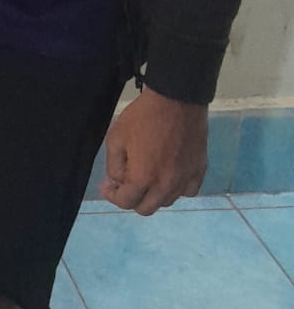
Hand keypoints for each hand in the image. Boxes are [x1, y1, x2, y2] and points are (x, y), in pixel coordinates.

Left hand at [99, 87, 208, 214]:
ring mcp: (186, 179)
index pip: (126, 202)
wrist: (177, 99)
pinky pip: (188, 191)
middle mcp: (166, 185)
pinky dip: (176, 188)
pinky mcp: (200, 170)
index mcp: (143, 178)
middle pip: (146, 208)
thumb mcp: (116, 137)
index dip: (112, 195)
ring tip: (146, 175)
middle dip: (131, 199)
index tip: (108, 185)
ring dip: (153, 194)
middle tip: (124, 183)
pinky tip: (168, 174)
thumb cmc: (143, 116)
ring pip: (166, 201)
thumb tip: (118, 181)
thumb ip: (114, 166)